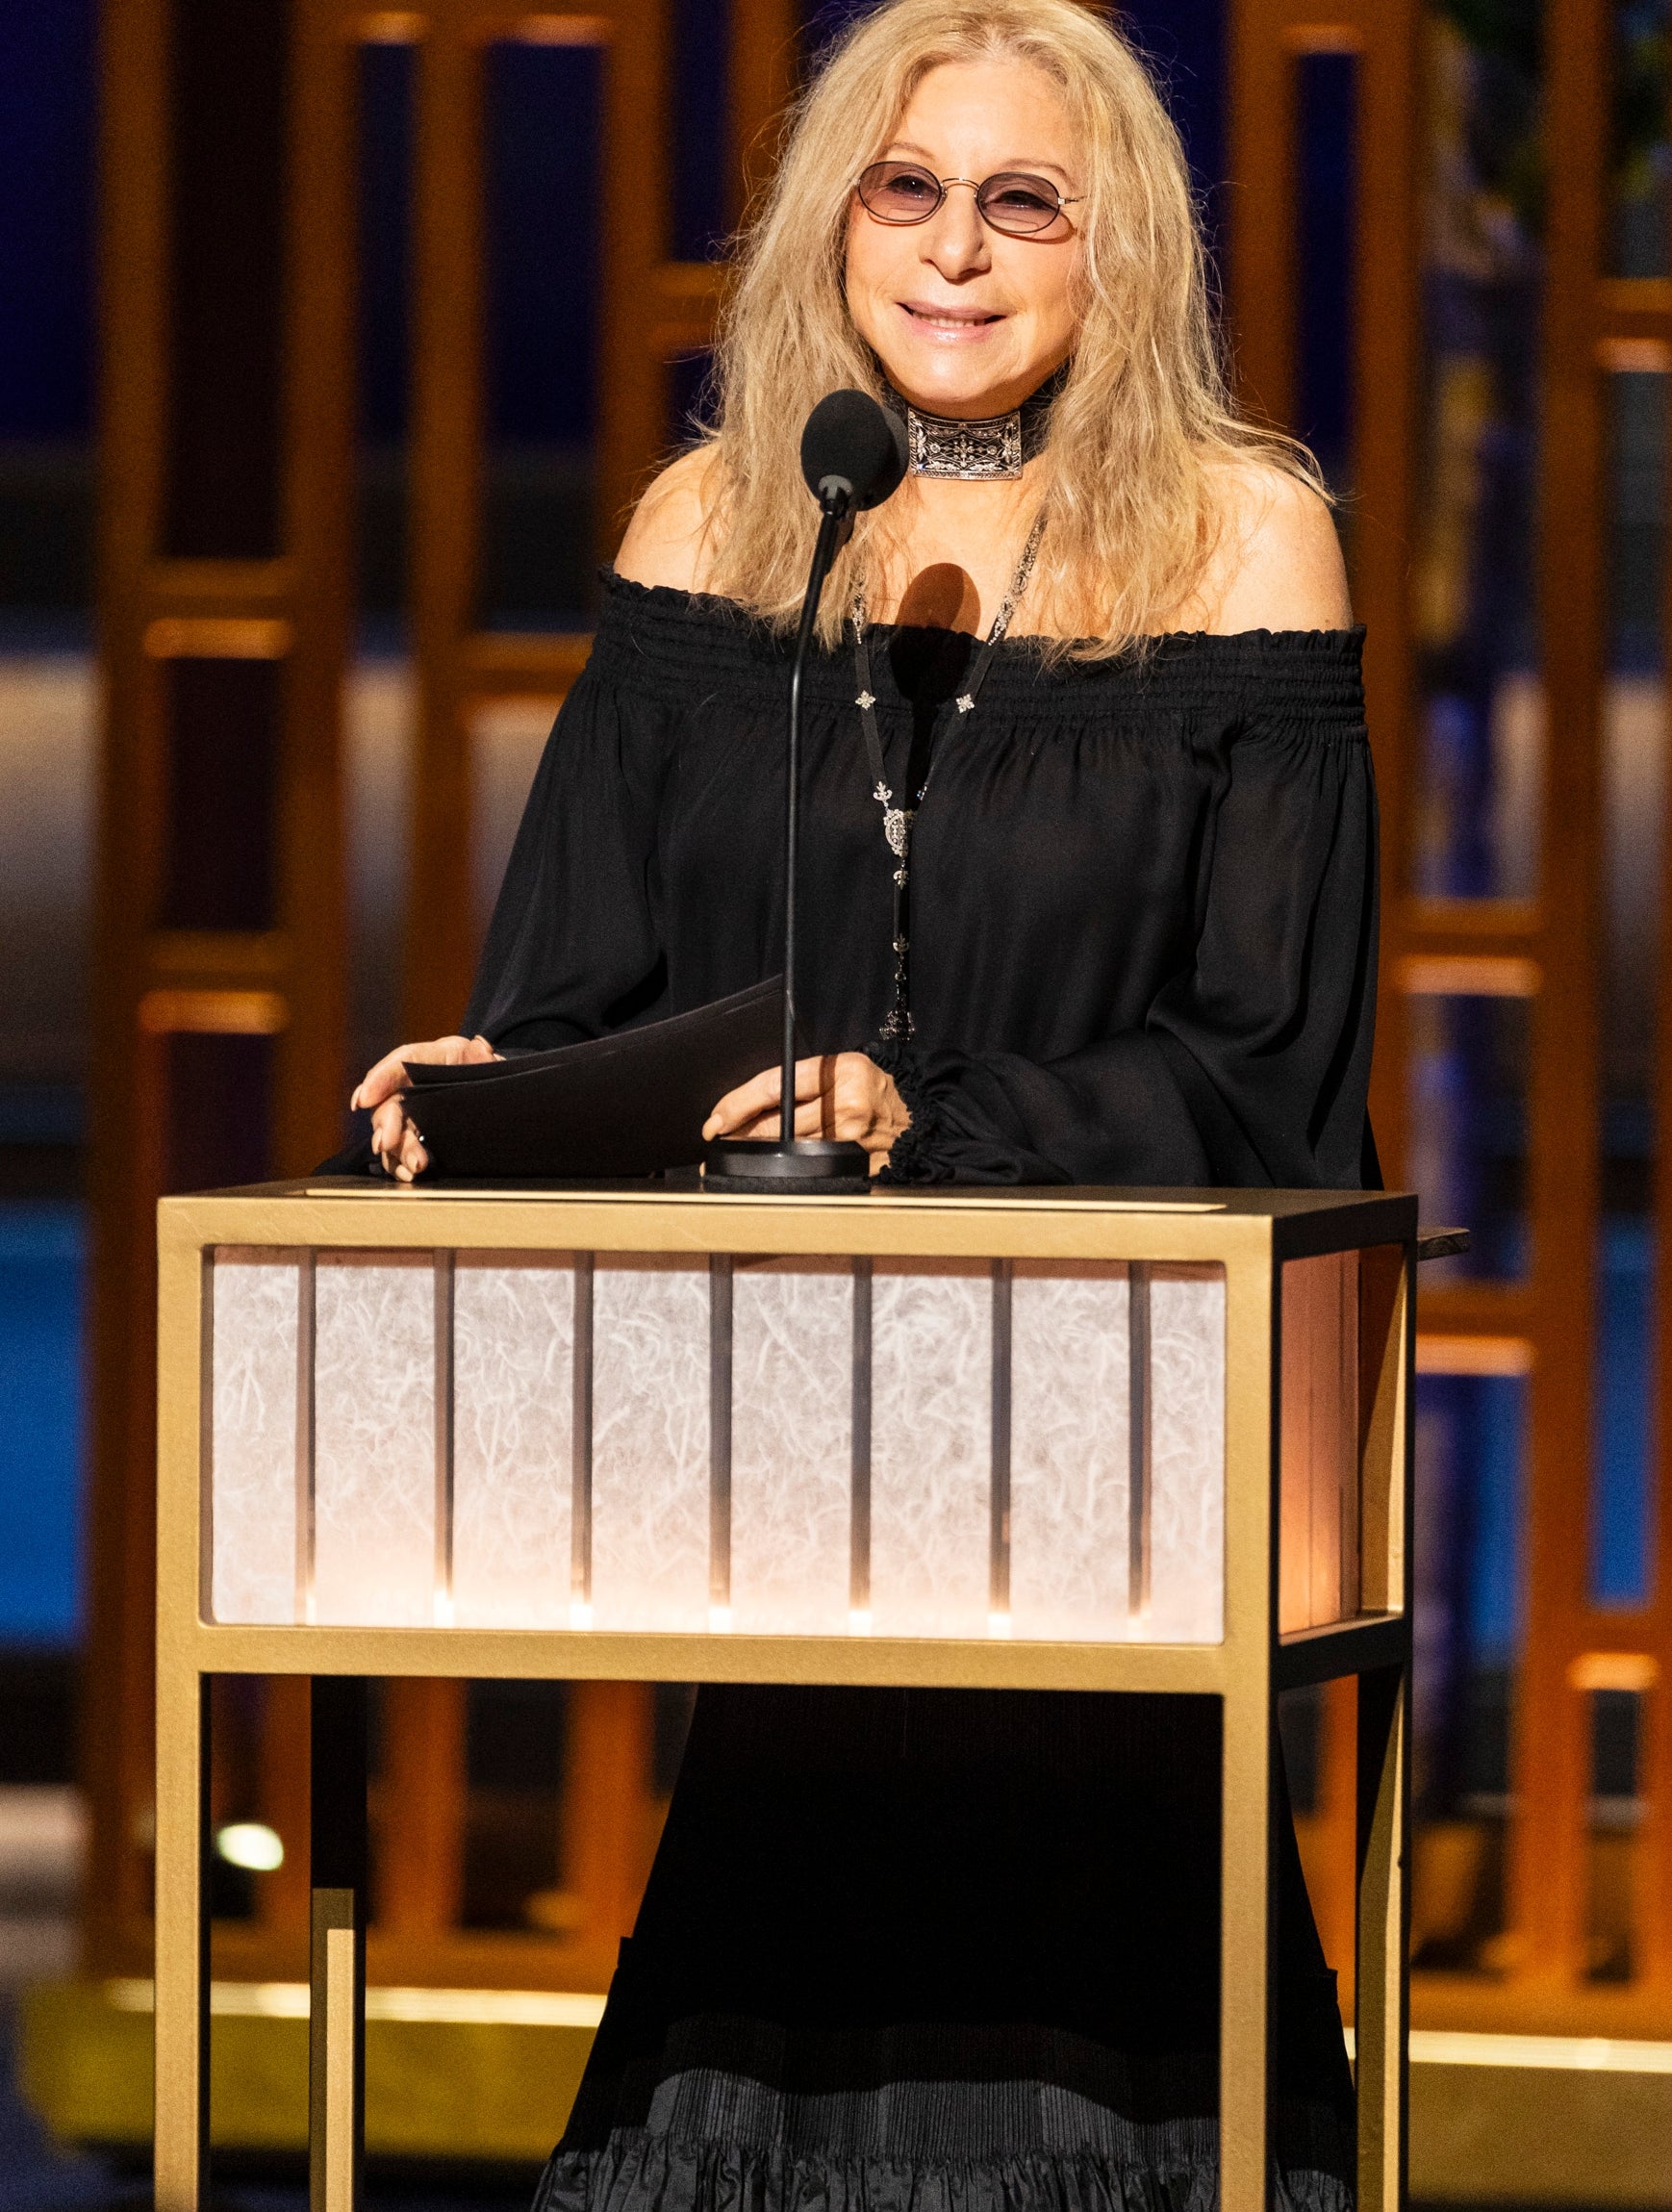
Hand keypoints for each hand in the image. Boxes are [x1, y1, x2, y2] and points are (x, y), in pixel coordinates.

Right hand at [350, 1034, 499, 1181]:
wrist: (489, 1089)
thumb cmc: (481, 1069)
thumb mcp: (484, 1057)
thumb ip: (483, 1055)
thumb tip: (482, 1049)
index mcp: (428, 1057)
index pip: (401, 1063)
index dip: (380, 1079)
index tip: (364, 1099)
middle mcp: (411, 1084)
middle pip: (390, 1103)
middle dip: (386, 1124)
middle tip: (386, 1142)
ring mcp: (409, 1110)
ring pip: (393, 1131)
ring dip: (397, 1150)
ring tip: (414, 1166)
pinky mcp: (413, 1133)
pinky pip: (398, 1150)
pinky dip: (398, 1163)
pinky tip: (407, 1174)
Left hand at [703, 1053, 909, 1175]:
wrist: (921, 1122)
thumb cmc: (875, 1093)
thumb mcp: (845, 1071)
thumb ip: (805, 1082)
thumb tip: (750, 1107)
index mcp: (842, 1070)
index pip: (776, 1085)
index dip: (738, 1104)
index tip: (716, 1119)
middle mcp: (848, 1103)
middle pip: (777, 1123)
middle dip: (741, 1133)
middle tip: (720, 1138)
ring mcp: (853, 1139)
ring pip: (789, 1150)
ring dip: (760, 1154)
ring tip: (742, 1153)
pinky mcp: (857, 1166)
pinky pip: (810, 1169)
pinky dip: (789, 1170)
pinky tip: (776, 1169)